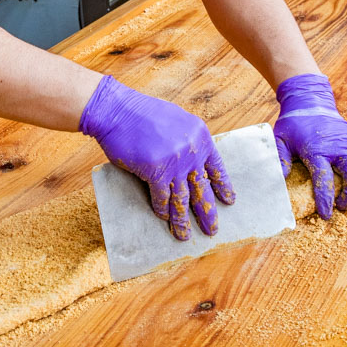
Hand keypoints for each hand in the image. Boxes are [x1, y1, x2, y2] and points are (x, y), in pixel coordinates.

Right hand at [80, 76, 234, 240]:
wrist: (117, 110)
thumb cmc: (141, 114)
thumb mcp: (176, 121)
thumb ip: (187, 141)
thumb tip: (192, 164)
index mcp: (200, 136)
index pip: (216, 167)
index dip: (222, 186)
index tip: (229, 201)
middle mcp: (191, 150)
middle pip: (202, 188)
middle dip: (207, 212)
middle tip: (212, 229)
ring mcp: (175, 162)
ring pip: (183, 198)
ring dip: (183, 220)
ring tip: (185, 235)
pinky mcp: (155, 171)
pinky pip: (162, 197)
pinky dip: (162, 209)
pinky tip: (163, 218)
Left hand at [272, 74, 346, 219]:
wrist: (310, 103)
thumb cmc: (294, 125)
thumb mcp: (280, 140)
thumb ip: (279, 159)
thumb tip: (279, 180)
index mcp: (316, 150)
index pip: (323, 178)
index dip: (326, 199)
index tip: (326, 214)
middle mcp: (338, 146)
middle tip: (344, 205)